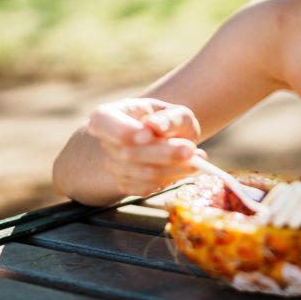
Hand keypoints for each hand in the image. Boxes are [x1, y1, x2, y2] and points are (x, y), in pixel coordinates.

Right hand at [87, 98, 204, 196]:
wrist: (164, 140)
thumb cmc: (167, 121)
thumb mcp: (174, 112)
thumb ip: (169, 117)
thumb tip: (155, 126)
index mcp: (107, 116)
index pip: (103, 123)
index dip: (123, 131)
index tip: (147, 134)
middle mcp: (105, 143)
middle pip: (129, 153)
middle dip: (163, 153)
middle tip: (190, 149)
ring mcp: (113, 166)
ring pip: (142, 173)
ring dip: (174, 168)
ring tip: (197, 157)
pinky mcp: (126, 185)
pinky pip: (149, 187)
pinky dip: (172, 178)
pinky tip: (186, 167)